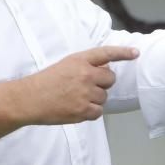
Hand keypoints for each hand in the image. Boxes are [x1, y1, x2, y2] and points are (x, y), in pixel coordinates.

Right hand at [23, 45, 138, 123]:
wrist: (29, 99)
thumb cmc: (46, 82)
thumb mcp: (65, 65)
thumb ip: (86, 65)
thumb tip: (106, 70)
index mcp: (79, 60)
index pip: (106, 53)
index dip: (123, 52)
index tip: (136, 53)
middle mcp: (85, 74)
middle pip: (110, 79)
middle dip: (103, 83)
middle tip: (86, 87)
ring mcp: (85, 92)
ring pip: (104, 97)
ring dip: (95, 99)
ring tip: (76, 98)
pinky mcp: (83, 110)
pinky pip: (98, 112)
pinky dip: (90, 112)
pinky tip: (76, 108)